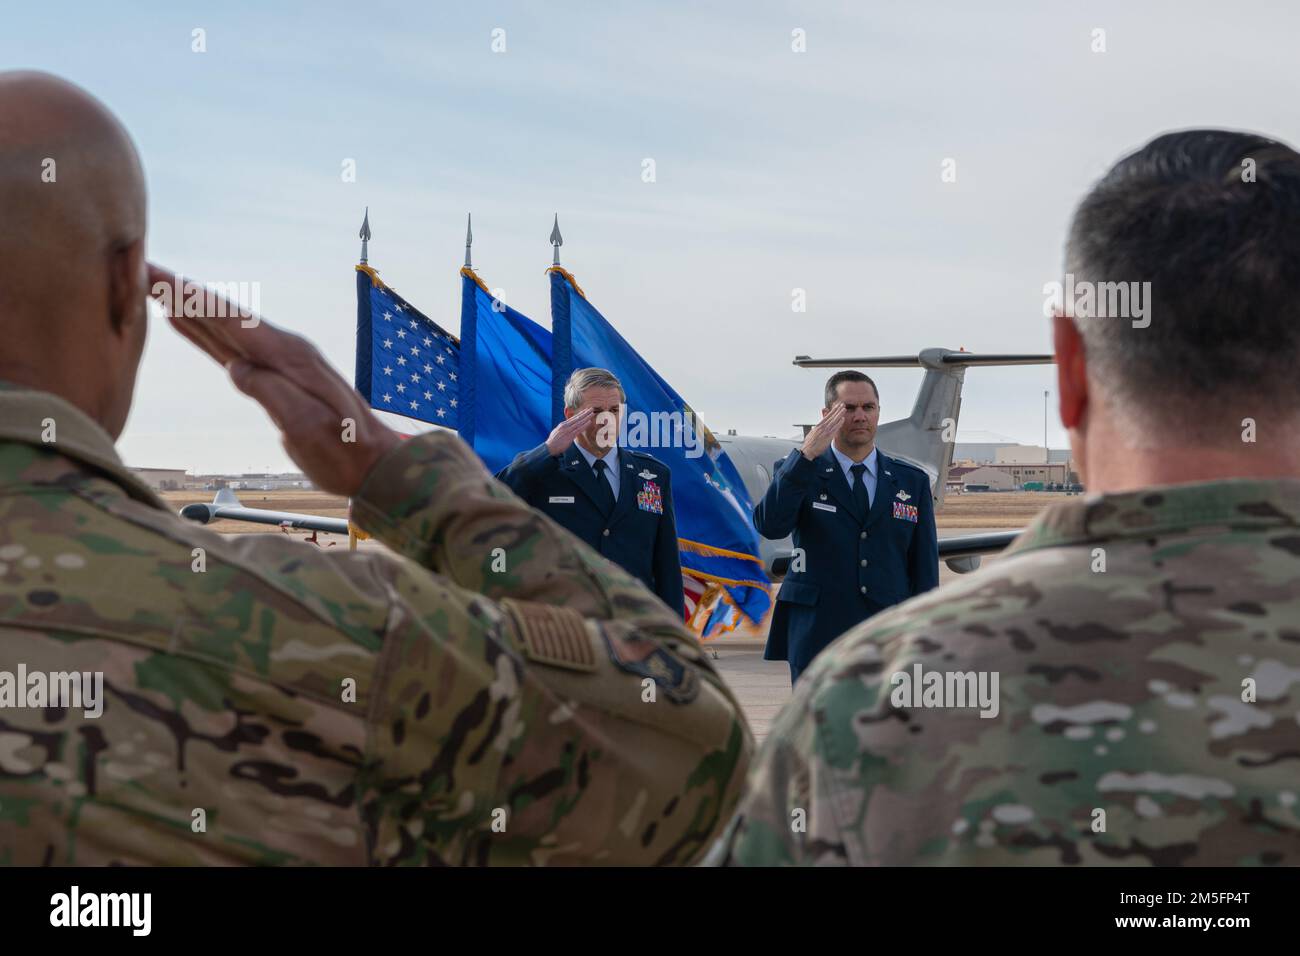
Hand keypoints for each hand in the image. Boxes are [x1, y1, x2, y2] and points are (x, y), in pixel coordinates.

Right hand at [150, 263, 399, 496]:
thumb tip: (235, 367)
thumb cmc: (344, 448)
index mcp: (289, 356)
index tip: (155, 275)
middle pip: (221, 315)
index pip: (230, 320)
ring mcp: (279, 361)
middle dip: (180, 291)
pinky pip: (229, 347)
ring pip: (222, 327)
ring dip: (186, 306)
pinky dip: (202, 330)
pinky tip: (182, 320)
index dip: (191, 297)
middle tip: (137, 267)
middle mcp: (282, 350)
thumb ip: (270, 392)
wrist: (373, 461)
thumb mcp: (305, 427)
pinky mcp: (275, 376)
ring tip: (150, 284)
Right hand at [545, 408, 594, 455]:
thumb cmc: (553, 441)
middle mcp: (565, 426)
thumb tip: (568, 427)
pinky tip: (589, 422)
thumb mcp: (558, 432)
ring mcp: (568, 430)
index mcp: (563, 424)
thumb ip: (563, 429)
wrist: (549, 448)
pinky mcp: (569, 436)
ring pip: (579, 422)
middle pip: (577, 418)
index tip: (586, 410)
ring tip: (592, 413)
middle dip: (585, 413)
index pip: (573, 418)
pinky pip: (579, 429)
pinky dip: (584, 425)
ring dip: (586, 418)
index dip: (580, 414)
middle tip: (591, 409)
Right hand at [801, 403, 845, 459]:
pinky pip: (835, 428)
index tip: (837, 406)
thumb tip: (818, 426)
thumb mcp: (812, 433)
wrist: (807, 450)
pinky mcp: (828, 436)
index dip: (832, 411)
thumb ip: (817, 428)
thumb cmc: (809, 444)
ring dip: (839, 414)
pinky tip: (843, 419)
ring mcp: (825, 431)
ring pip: (833, 421)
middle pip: (831, 417)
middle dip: (837, 410)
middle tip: (842, 404)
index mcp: (818, 426)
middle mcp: (822, 427)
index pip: (827, 416)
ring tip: (844, 409)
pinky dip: (839, 423)